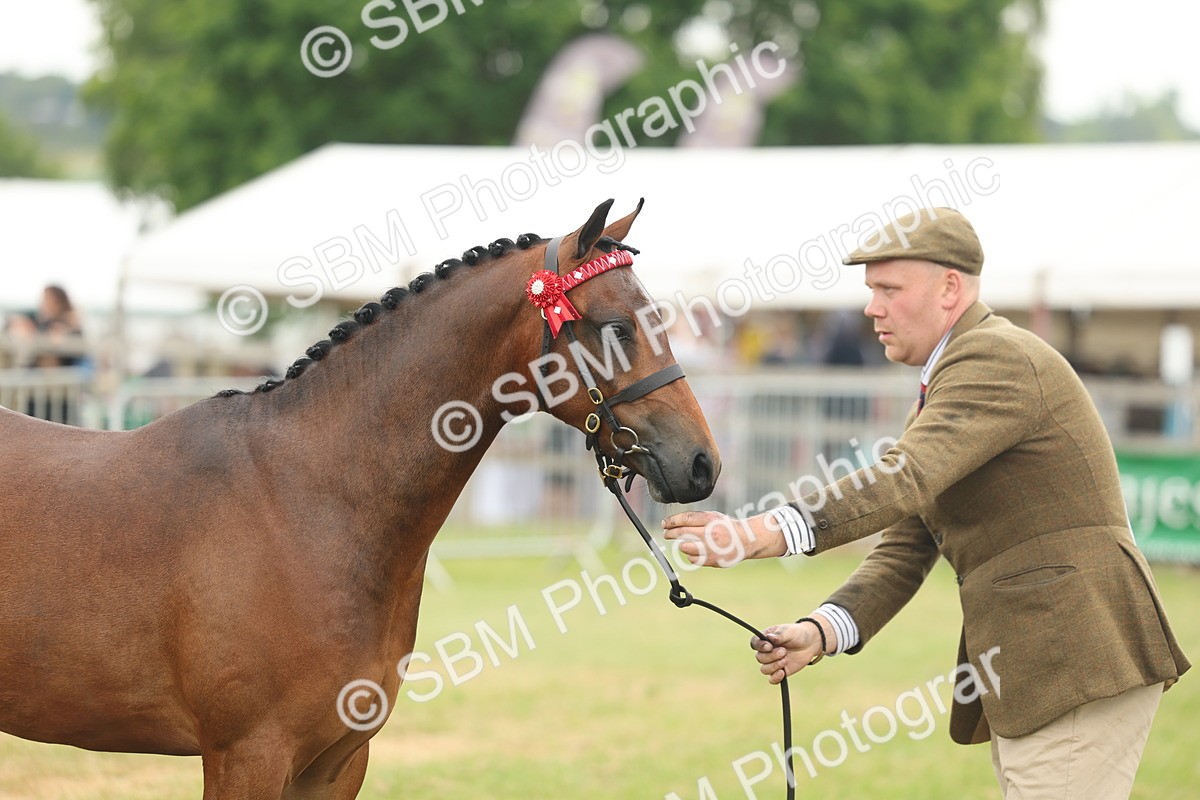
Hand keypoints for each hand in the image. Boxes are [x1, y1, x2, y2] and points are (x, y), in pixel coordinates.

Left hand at [661, 511, 785, 567]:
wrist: (746, 541)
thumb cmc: (726, 527)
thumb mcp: (714, 517)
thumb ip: (696, 519)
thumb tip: (674, 523)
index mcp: (711, 519)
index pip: (685, 519)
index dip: (671, 521)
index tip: (665, 523)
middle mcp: (710, 533)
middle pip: (682, 533)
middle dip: (670, 533)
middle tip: (666, 534)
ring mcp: (711, 548)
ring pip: (685, 547)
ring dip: (682, 545)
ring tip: (686, 542)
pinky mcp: (711, 560)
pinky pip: (692, 559)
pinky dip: (691, 556)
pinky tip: (698, 551)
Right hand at [751, 622, 826, 683]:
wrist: (810, 643)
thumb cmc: (797, 634)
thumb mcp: (789, 631)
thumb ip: (779, 635)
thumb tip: (769, 638)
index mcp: (766, 639)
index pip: (755, 643)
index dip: (759, 646)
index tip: (769, 646)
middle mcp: (767, 652)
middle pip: (759, 658)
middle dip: (771, 656)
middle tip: (784, 651)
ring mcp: (773, 662)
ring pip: (764, 669)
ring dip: (774, 666)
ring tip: (785, 660)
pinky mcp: (780, 672)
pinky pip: (772, 679)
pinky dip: (775, 677)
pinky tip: (782, 672)